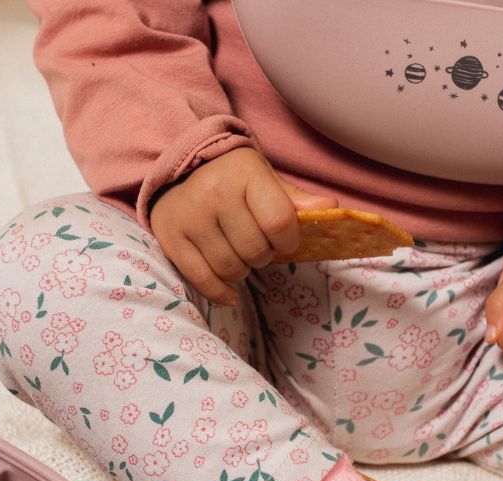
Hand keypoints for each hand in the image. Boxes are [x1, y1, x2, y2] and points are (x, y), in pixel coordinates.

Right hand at [149, 147, 336, 305]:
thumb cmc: (231, 178)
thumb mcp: (264, 179)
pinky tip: (229, 293)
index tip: (283, 239)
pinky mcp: (171, 239)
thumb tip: (331, 208)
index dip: (288, 240)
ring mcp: (191, 219)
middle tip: (255, 245)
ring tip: (238, 256)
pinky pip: (202, 279)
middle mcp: (215, 195)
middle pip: (255, 251)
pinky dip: (220, 292)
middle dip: (263, 256)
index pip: (279, 222)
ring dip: (242, 271)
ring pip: (231, 269)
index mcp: (246, 176)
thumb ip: (296, 200)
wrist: (177, 166)